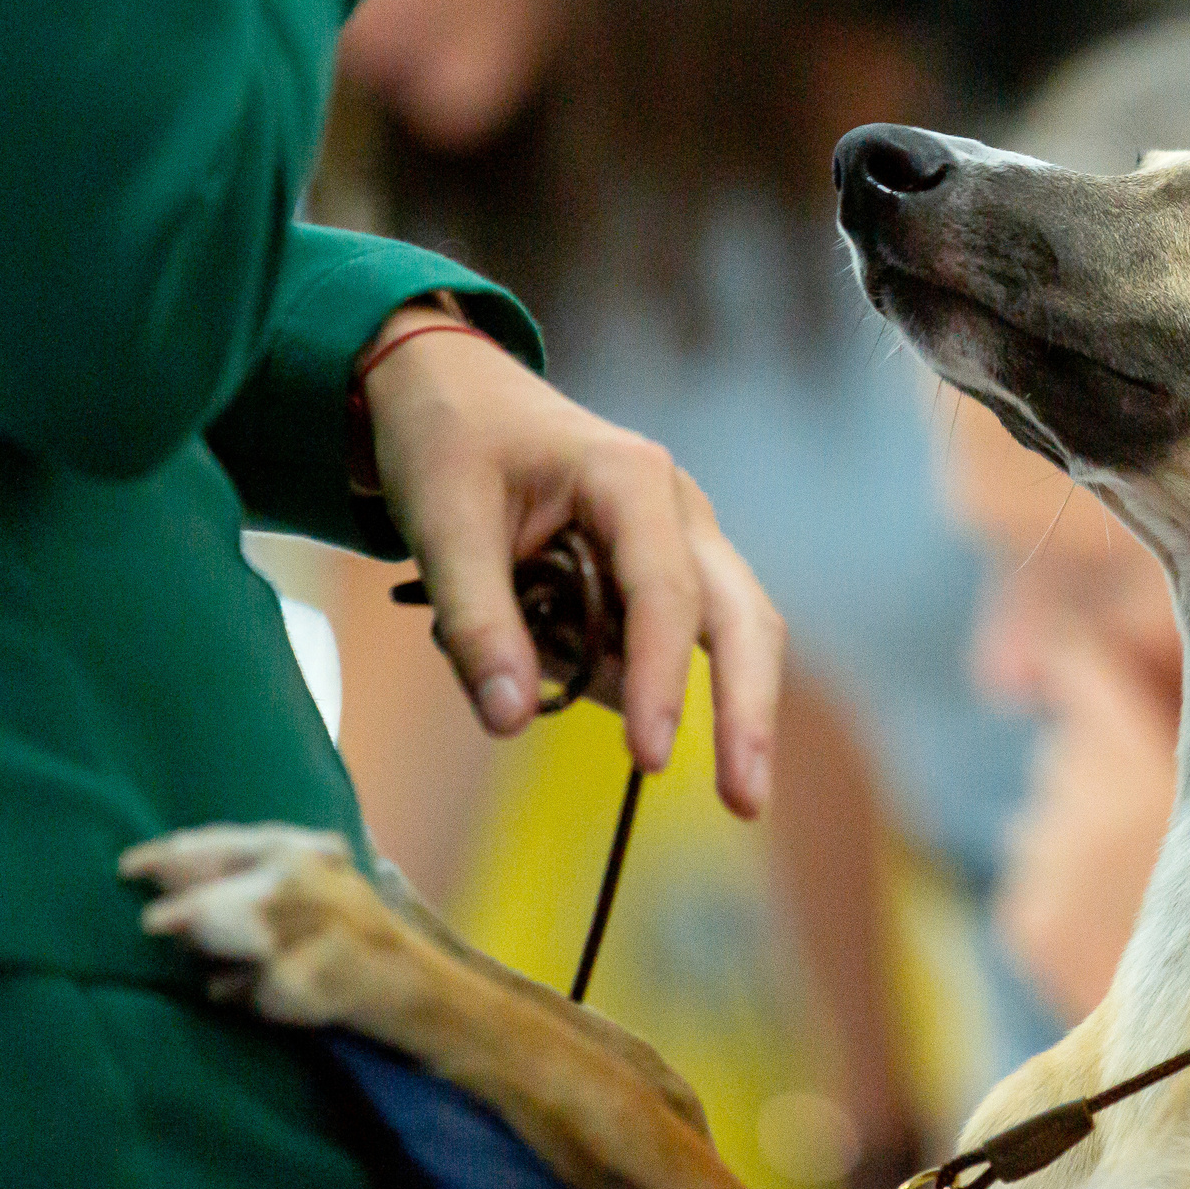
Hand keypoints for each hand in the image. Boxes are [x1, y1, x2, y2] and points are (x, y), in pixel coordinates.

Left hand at [357, 307, 782, 815]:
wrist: (449, 386)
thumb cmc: (447, 440)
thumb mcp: (440, 522)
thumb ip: (476, 621)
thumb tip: (511, 722)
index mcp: (630, 478)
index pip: (664, 594)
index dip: (660, 680)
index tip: (650, 760)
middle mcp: (677, 506)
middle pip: (742, 615)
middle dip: (749, 709)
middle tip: (747, 802)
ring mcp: (680, 535)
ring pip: (733, 626)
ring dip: (725, 703)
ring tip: (708, 781)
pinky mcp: (662, 565)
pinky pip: (676, 634)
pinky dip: (651, 678)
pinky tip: (602, 696)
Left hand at [994, 646, 1178, 1022]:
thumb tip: (1131, 653)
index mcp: (1142, 763)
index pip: (1079, 667)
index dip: (1086, 663)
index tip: (1087, 662)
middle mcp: (1082, 806)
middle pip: (1068, 749)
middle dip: (1100, 767)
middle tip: (1155, 818)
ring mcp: (1046, 865)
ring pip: (1048, 812)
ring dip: (1082, 832)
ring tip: (1143, 882)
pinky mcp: (1026, 918)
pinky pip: (1035, 871)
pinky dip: (1064, 888)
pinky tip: (1117, 922)